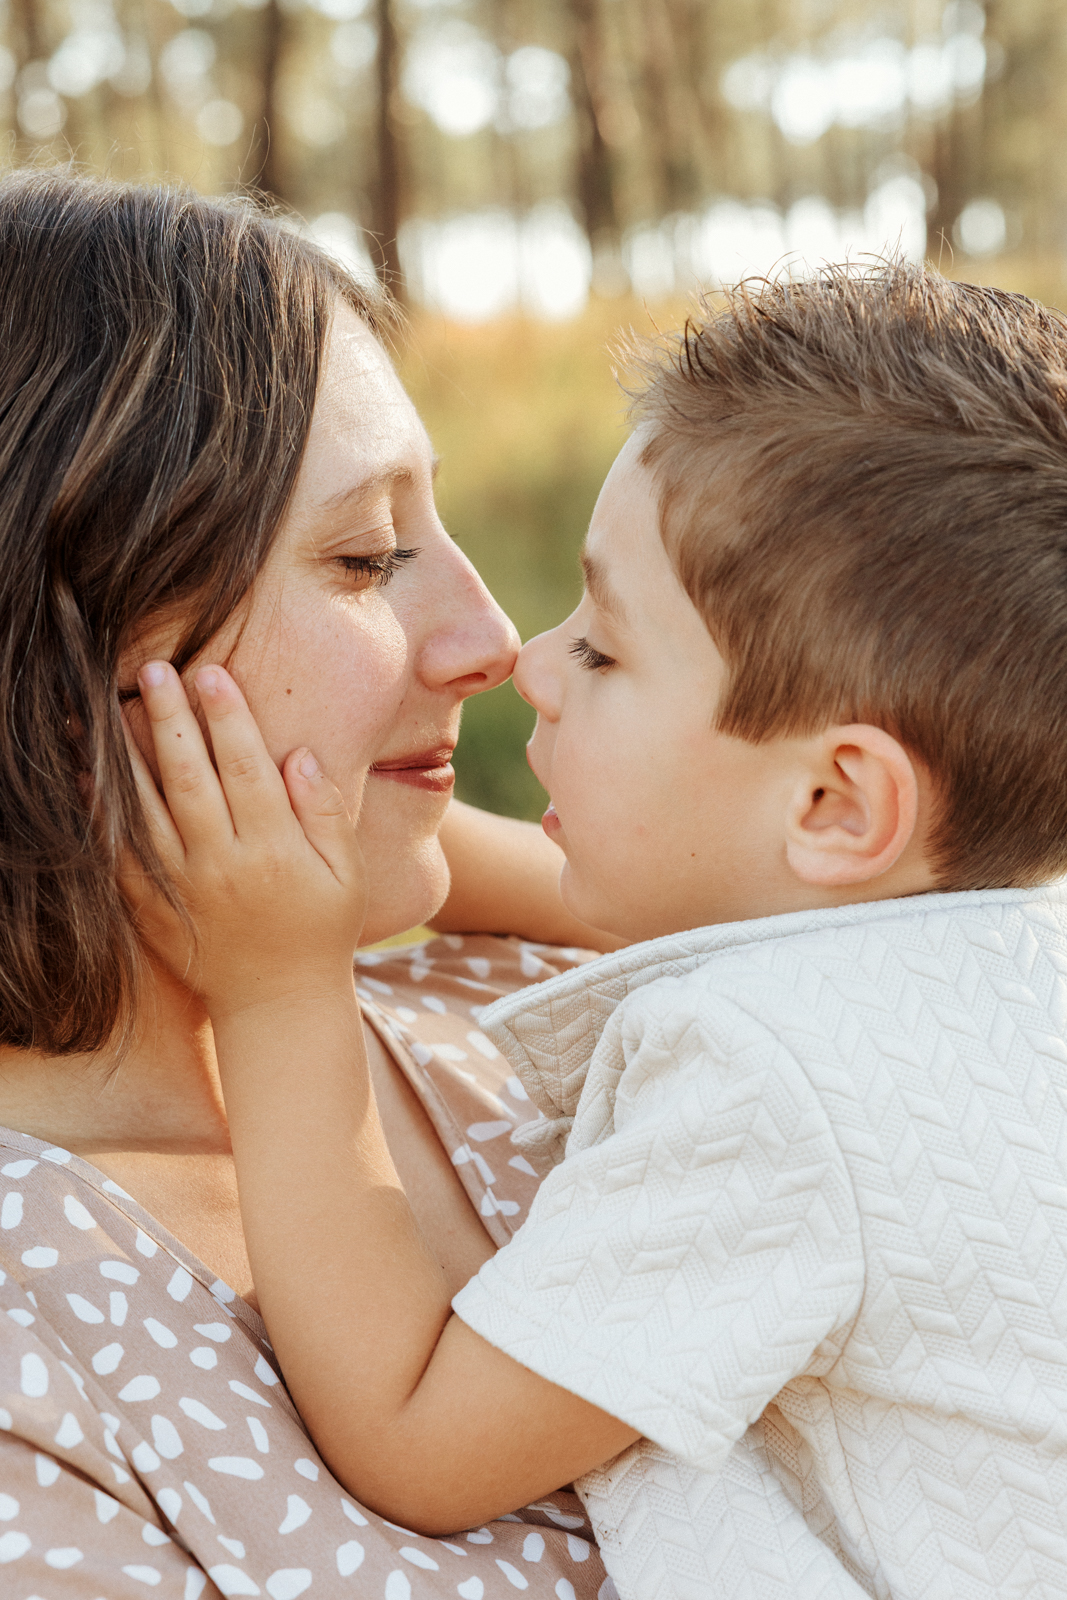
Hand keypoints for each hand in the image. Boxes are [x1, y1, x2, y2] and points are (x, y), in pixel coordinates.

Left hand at [121, 661, 365, 1022]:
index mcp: (275, 852)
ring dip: (128, 755)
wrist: (278, 1006)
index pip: (247, 770)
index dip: (228, 718)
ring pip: (146, 811)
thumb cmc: (321, 932)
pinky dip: (100, 814)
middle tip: (154, 669)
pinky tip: (86, 774)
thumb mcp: (347, 874)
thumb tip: (300, 753)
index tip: (211, 673)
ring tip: (110, 706)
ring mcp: (182, 889)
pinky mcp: (153, 910)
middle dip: (170, 720)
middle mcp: (223, 866)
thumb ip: (325, 813)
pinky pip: (119, 855)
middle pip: (189, 780)